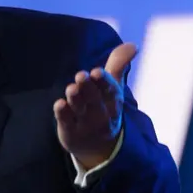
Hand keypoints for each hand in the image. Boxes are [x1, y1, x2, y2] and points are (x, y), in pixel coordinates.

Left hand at [53, 43, 137, 168]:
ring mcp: (86, 124)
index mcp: (112, 100)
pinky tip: (59, 104)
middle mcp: (101, 113)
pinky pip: (67, 122)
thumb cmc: (104, 107)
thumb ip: (118, 64)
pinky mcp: (70, 132)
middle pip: (94, 99)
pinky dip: (63, 114)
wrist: (100, 148)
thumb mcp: (112, 88)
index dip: (104, 82)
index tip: (98, 72)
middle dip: (88, 88)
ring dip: (76, 99)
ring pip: (80, 110)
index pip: (110, 90)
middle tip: (80, 75)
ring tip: (71, 88)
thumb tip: (133, 45)